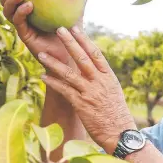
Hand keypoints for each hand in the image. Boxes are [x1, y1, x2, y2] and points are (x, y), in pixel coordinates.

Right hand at [0, 0, 75, 66]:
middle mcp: (24, 16)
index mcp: (31, 8)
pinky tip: (29, 6)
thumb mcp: (77, 10)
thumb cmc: (74, 33)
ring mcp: (23, 26)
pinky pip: (19, 22)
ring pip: (8, 11)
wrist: (71, 55)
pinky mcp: (25, 36)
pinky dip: (22, 12)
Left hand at [36, 26, 136, 152]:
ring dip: (54, 63)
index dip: (84, 40)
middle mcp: (100, 83)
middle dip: (70, 43)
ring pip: (69, 73)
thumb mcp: (113, 93)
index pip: (96, 54)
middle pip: (82, 58)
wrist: (120, 134)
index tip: (75, 28)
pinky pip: (64, 91)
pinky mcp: (81, 105)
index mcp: (109, 78)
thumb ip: (102, 80)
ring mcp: (90, 93)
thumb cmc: (117, 114)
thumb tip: (92, 70)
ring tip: (42, 54)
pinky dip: (53, 82)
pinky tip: (43, 76)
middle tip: (59, 29)